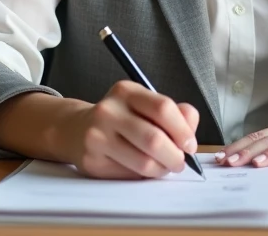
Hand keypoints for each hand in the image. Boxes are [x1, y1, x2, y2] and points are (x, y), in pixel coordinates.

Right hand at [65, 80, 199, 178]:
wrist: (76, 129)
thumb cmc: (120, 118)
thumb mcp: (144, 105)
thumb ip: (174, 112)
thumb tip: (190, 126)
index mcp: (126, 92)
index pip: (162, 108)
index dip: (182, 130)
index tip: (190, 144)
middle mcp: (108, 111)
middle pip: (154, 139)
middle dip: (175, 156)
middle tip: (180, 162)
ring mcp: (97, 137)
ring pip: (143, 162)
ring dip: (161, 169)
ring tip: (164, 167)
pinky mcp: (92, 161)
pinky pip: (129, 175)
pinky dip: (144, 176)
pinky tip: (144, 169)